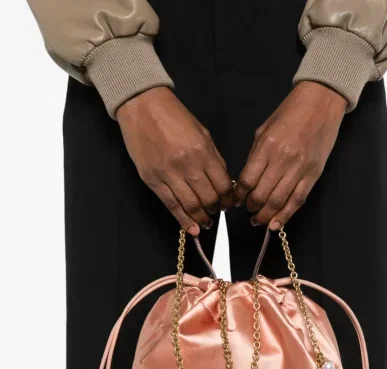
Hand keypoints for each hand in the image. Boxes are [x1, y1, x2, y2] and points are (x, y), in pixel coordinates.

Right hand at [117, 87, 233, 235]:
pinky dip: (183, 220)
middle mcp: (188, 165)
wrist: (143, 106)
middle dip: (216, 210)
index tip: (229, 204)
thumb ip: (214, 158)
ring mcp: (169, 174)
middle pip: (209, 199)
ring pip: (191, 206)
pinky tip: (191, 228)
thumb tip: (223, 182)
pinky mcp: (153, 180)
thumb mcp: (202, 133)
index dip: (228, 200)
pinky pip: (171, 205)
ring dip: (201, 218)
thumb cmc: (173, 116)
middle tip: (216, 213)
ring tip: (205, 223)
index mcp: (203, 152)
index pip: (223, 185)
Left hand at [235, 82, 347, 229]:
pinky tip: (276, 224)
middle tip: (248, 210)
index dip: (239, 195)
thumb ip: (255, 156)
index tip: (236, 200)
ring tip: (259, 220)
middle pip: (261, 195)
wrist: (321, 102)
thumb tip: (246, 182)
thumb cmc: (291, 113)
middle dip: (251, 207)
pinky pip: (297, 200)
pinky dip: (285, 215)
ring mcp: (299, 168)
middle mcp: (283, 159)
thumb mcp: (264, 130)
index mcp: (267, 146)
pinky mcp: (313, 174)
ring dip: (265, 215)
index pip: (247, 180)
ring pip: (278, 201)